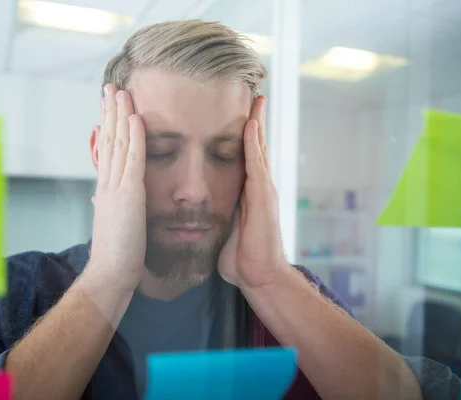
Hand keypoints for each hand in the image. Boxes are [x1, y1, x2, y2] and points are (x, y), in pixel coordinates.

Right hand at [87, 85, 146, 292]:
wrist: (110, 272)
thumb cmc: (114, 251)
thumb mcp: (109, 221)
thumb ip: (105, 203)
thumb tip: (98, 195)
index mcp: (105, 187)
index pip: (106, 149)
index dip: (107, 124)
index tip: (108, 105)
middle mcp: (107, 182)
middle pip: (108, 139)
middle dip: (109, 111)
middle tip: (110, 87)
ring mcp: (116, 187)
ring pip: (118, 143)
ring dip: (120, 115)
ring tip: (120, 91)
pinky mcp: (129, 195)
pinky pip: (133, 160)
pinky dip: (135, 137)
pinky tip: (135, 117)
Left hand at [218, 96, 288, 288]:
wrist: (259, 277)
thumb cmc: (241, 258)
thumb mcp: (224, 230)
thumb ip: (217, 216)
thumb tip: (196, 213)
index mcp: (249, 194)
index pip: (246, 159)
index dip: (244, 137)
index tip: (240, 115)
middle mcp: (259, 187)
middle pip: (256, 148)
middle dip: (255, 121)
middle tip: (255, 96)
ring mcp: (264, 191)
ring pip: (259, 150)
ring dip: (258, 124)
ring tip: (257, 100)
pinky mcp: (263, 197)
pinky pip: (257, 165)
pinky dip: (254, 144)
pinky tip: (251, 125)